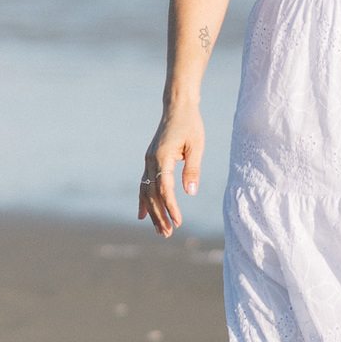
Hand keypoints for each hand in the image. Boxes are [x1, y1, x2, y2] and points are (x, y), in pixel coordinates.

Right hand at [139, 103, 204, 236]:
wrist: (177, 107)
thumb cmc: (191, 125)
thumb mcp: (197, 146)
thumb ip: (193, 169)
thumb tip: (191, 193)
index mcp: (162, 156)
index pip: (165, 188)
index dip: (171, 207)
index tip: (178, 222)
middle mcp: (151, 160)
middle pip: (152, 194)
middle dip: (160, 215)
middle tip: (168, 234)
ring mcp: (148, 160)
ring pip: (146, 191)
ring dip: (152, 212)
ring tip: (160, 230)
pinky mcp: (150, 160)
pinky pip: (144, 184)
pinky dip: (143, 201)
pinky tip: (143, 216)